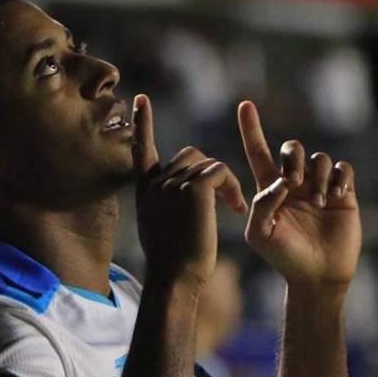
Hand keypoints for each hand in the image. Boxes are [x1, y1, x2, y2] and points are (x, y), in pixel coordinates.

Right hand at [132, 94, 246, 288]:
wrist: (176, 277)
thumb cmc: (173, 264)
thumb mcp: (158, 227)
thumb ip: (163, 203)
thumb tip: (171, 192)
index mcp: (145, 190)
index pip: (142, 149)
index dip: (143, 123)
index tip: (141, 99)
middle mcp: (156, 183)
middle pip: (190, 156)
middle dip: (211, 173)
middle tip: (228, 200)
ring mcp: (173, 184)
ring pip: (208, 164)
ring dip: (226, 183)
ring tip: (234, 208)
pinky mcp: (194, 189)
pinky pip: (220, 171)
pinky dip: (232, 186)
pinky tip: (236, 207)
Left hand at [237, 101, 360, 288]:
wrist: (317, 275)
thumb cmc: (284, 257)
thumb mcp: (260, 233)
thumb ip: (261, 203)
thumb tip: (282, 181)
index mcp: (270, 189)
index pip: (258, 152)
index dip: (251, 129)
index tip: (245, 104)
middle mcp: (294, 183)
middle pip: (293, 148)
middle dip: (293, 159)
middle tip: (293, 183)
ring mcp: (319, 187)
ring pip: (320, 158)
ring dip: (317, 177)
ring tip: (317, 202)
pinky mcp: (344, 194)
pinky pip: (343, 168)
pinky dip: (338, 178)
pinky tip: (335, 197)